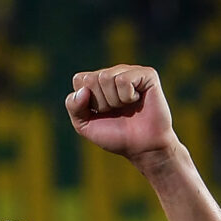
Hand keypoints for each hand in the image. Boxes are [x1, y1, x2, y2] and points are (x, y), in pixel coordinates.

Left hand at [65, 65, 179, 164]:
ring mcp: (131, 72)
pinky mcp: (147, 75)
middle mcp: (114, 73)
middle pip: (91, 79)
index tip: (101, 113)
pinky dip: (127, 96)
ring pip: (106, 77)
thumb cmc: (116, 136)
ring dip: (114, 100)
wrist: (144, 148)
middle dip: (101, 102)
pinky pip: (124, 79)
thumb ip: (73, 107)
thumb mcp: (85, 125)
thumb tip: (83, 90)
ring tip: (127, 108)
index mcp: (98, 81)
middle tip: (116, 112)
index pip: (79, 79)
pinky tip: (137, 101)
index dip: (87, 102)